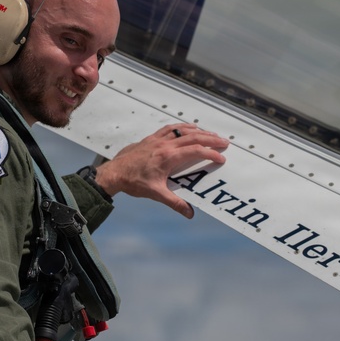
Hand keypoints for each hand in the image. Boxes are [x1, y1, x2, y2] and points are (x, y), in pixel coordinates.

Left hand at [94, 123, 228, 217]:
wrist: (114, 172)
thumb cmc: (133, 182)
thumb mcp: (156, 194)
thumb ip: (174, 202)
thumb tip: (189, 213)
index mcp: (168, 157)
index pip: (195, 151)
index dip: (210, 153)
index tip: (221, 157)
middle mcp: (165, 145)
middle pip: (193, 137)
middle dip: (211, 139)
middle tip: (224, 142)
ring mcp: (158, 139)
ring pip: (183, 130)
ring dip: (199, 131)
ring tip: (211, 134)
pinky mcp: (151, 138)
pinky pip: (171, 128)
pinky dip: (183, 127)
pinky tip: (189, 128)